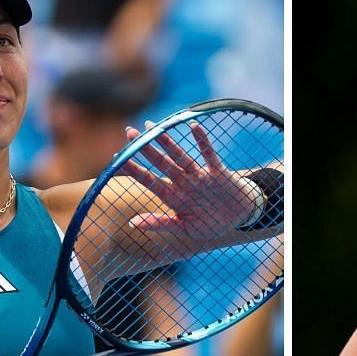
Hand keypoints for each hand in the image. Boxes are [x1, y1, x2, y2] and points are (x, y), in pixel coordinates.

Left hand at [120, 122, 259, 236]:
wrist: (239, 217)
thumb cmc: (211, 224)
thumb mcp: (185, 229)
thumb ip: (161, 224)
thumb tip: (132, 223)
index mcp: (174, 197)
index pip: (149, 181)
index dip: (134, 170)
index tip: (117, 159)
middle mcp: (184, 183)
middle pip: (161, 163)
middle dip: (145, 148)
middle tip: (129, 132)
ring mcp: (200, 176)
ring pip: (181, 156)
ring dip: (167, 142)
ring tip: (152, 126)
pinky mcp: (218, 173)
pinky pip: (209, 155)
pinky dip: (203, 142)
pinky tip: (193, 127)